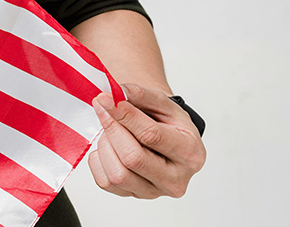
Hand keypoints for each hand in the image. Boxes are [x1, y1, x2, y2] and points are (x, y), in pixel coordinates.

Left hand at [88, 83, 205, 198]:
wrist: (165, 139)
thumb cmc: (166, 122)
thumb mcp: (161, 103)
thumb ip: (139, 95)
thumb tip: (114, 94)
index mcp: (190, 152)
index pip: (152, 135)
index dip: (124, 115)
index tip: (105, 99)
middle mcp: (176, 179)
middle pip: (133, 158)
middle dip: (112, 130)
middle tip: (103, 110)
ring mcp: (154, 192)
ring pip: (118, 174)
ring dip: (106, 146)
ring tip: (111, 131)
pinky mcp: (133, 196)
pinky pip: (105, 182)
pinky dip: (99, 161)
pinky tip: (109, 148)